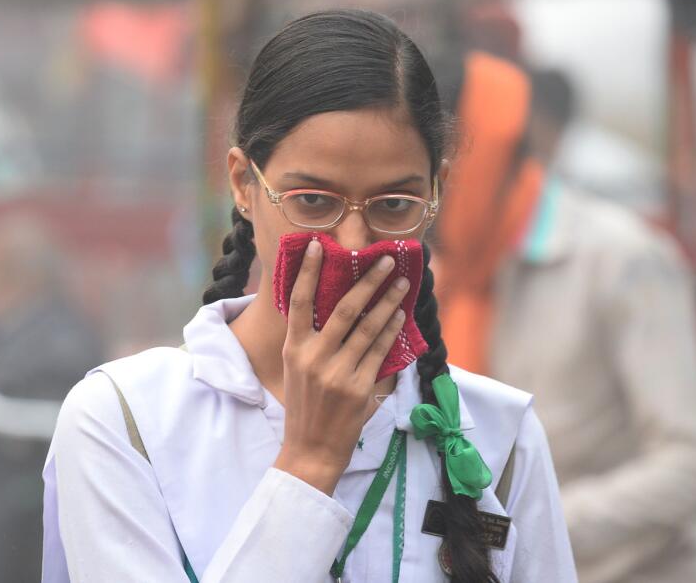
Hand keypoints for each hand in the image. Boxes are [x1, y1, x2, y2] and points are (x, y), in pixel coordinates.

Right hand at [272, 238, 409, 495]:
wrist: (310, 450)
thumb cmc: (305, 406)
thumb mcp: (295, 369)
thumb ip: (308, 339)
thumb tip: (332, 304)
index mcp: (293, 349)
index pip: (298, 301)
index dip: (307, 270)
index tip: (317, 245)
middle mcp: (313, 358)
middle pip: (343, 308)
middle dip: (367, 281)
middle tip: (385, 260)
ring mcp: (337, 373)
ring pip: (367, 328)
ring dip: (388, 302)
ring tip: (402, 283)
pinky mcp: (359, 388)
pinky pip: (379, 352)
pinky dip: (390, 331)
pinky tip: (399, 316)